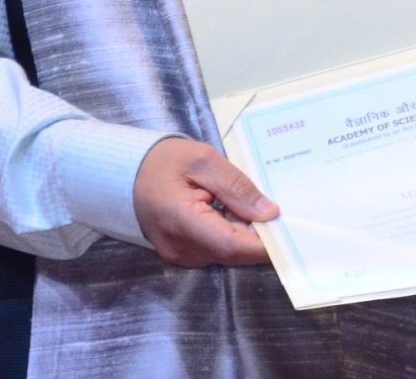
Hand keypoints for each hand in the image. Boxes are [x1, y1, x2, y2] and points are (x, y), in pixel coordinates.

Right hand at [132, 136, 277, 267]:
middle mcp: (180, 248)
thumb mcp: (203, 160)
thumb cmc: (163, 161)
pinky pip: (215, 249)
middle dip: (260, 236)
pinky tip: (237, 213)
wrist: (125, 172)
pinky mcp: (181, 253)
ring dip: (245, 234)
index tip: (290, 233)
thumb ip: (236, 187)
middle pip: (232, 252)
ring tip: (257, 207)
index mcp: (181, 221)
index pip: (231, 245)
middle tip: (282, 213)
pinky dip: (231, 234)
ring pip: (226, 253)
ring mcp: (179, 254)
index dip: (264, 244)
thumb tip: (269, 212)